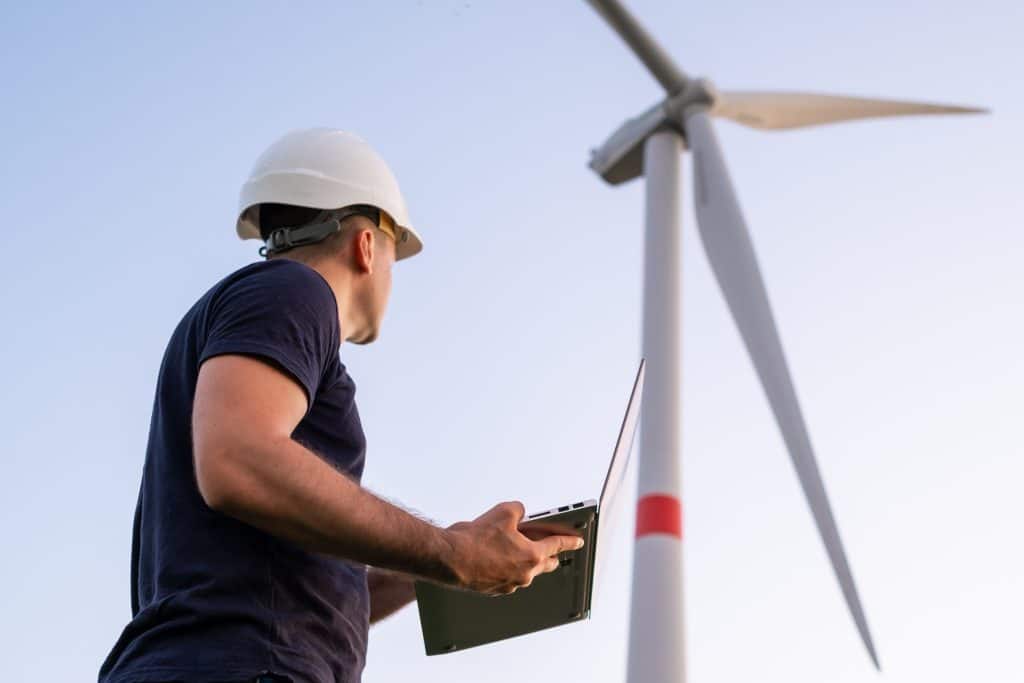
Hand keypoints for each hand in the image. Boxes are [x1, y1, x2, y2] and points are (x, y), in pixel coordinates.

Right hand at [441, 501, 584, 595]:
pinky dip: (507, 567)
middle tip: (550, 547)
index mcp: (532, 555)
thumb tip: (520, 513)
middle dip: (550, 555)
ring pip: (526, 572)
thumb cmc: (475, 539)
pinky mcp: (494, 590)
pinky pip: (507, 577)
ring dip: (524, 560)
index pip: (558, 546)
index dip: (570, 541)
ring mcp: (510, 584)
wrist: (450, 559)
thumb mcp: (503, 512)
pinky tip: (496, 556)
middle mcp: (525, 574)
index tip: (578, 542)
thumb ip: (519, 510)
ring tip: (513, 545)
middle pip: (546, 564)